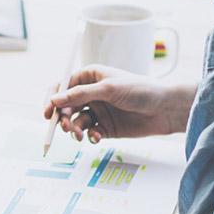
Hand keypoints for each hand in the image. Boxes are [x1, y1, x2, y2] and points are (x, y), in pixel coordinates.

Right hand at [43, 65, 195, 143]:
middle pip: (65, 106)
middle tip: (66, 128)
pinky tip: (96, 137)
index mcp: (89, 77)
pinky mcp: (105, 127)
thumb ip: (80, 95)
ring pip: (75, 122)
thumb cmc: (141, 90)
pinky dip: (88, 136)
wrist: (165, 109)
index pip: (62, 86)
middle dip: (63, 118)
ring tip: (81, 135)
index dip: (52, 99)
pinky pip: (88, 133)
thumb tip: (54, 100)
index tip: (48, 113)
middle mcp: (91, 93)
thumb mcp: (109, 89)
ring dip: (74, 129)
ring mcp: (98, 110)